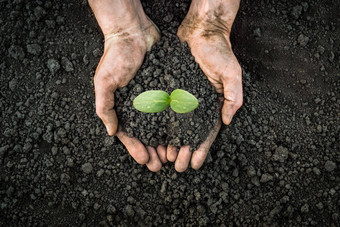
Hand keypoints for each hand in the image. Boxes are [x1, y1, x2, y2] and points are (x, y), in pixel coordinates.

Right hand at [89, 0, 162, 170]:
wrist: (133, 33)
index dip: (136, 149)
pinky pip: (172, 110)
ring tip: (173, 155)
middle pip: (147, 135)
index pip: (129, 135)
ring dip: (166, 142)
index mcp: (122, 108)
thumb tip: (111, 132)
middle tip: (161, 165)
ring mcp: (153, 99)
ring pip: (161, 127)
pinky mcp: (166, 90)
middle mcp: (138, 106)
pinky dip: (176, 124)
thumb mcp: (104, 83)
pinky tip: (183, 134)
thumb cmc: (115, 57)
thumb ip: (105, 107)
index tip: (146, 161)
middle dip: (153, 151)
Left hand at [170, 0, 241, 170]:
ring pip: (175, 126)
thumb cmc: (219, 51)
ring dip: (171, 143)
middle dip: (184, 151)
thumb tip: (226, 120)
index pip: (207, 133)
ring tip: (165, 157)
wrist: (200, 33)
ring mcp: (183, 99)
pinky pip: (164, 110)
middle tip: (177, 166)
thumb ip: (232, 97)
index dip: (202, 149)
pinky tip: (155, 136)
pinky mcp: (171, 90)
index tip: (195, 164)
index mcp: (212, 105)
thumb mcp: (232, 74)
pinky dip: (160, 125)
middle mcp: (197, 105)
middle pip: (189, 134)